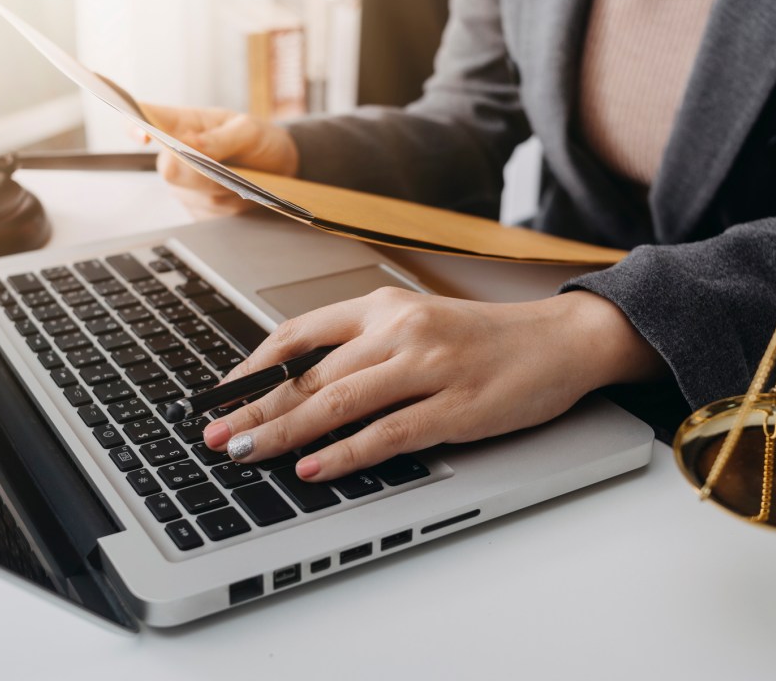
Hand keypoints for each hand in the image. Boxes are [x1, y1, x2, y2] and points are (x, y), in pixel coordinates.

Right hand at [136, 103, 299, 218]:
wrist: (279, 168)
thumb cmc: (258, 140)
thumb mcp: (248, 131)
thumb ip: (219, 138)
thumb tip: (189, 141)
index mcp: (180, 124)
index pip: (142, 118)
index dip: (134, 127)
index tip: (145, 136)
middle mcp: (174, 155)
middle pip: (169, 169)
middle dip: (201, 171)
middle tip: (229, 166)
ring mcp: (184, 185)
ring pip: (194, 195)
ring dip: (223, 189)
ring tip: (244, 176)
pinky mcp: (197, 208)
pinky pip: (208, 213)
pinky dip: (230, 206)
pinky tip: (242, 193)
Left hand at [201, 288, 666, 481]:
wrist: (561, 339)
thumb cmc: (484, 338)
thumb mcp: (416, 324)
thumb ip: (362, 346)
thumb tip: (296, 384)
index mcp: (383, 307)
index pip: (298, 334)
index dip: (253, 367)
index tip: (220, 395)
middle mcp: (400, 331)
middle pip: (310, 373)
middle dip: (254, 408)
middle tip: (214, 434)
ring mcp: (429, 368)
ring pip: (339, 402)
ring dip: (284, 431)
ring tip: (245, 452)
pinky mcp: (457, 408)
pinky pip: (388, 434)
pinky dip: (345, 453)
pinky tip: (314, 468)